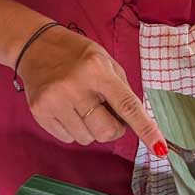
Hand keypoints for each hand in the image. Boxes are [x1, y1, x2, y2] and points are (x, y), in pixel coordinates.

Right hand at [17, 25, 166, 153]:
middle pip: (106, 131)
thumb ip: (122, 89)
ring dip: (91, 129)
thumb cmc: (77, 54)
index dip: (146, 128)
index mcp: (97, 70)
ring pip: (87, 138)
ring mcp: (55, 101)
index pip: (127, 105)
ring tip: (82, 106)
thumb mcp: (105, 61)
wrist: (35, 46)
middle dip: (113, 129)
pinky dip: (73, 129)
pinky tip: (67, 109)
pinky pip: (68, 139)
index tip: (159, 148)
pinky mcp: (40, 113)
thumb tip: (133, 122)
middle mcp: (76, 87)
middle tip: (107, 113)